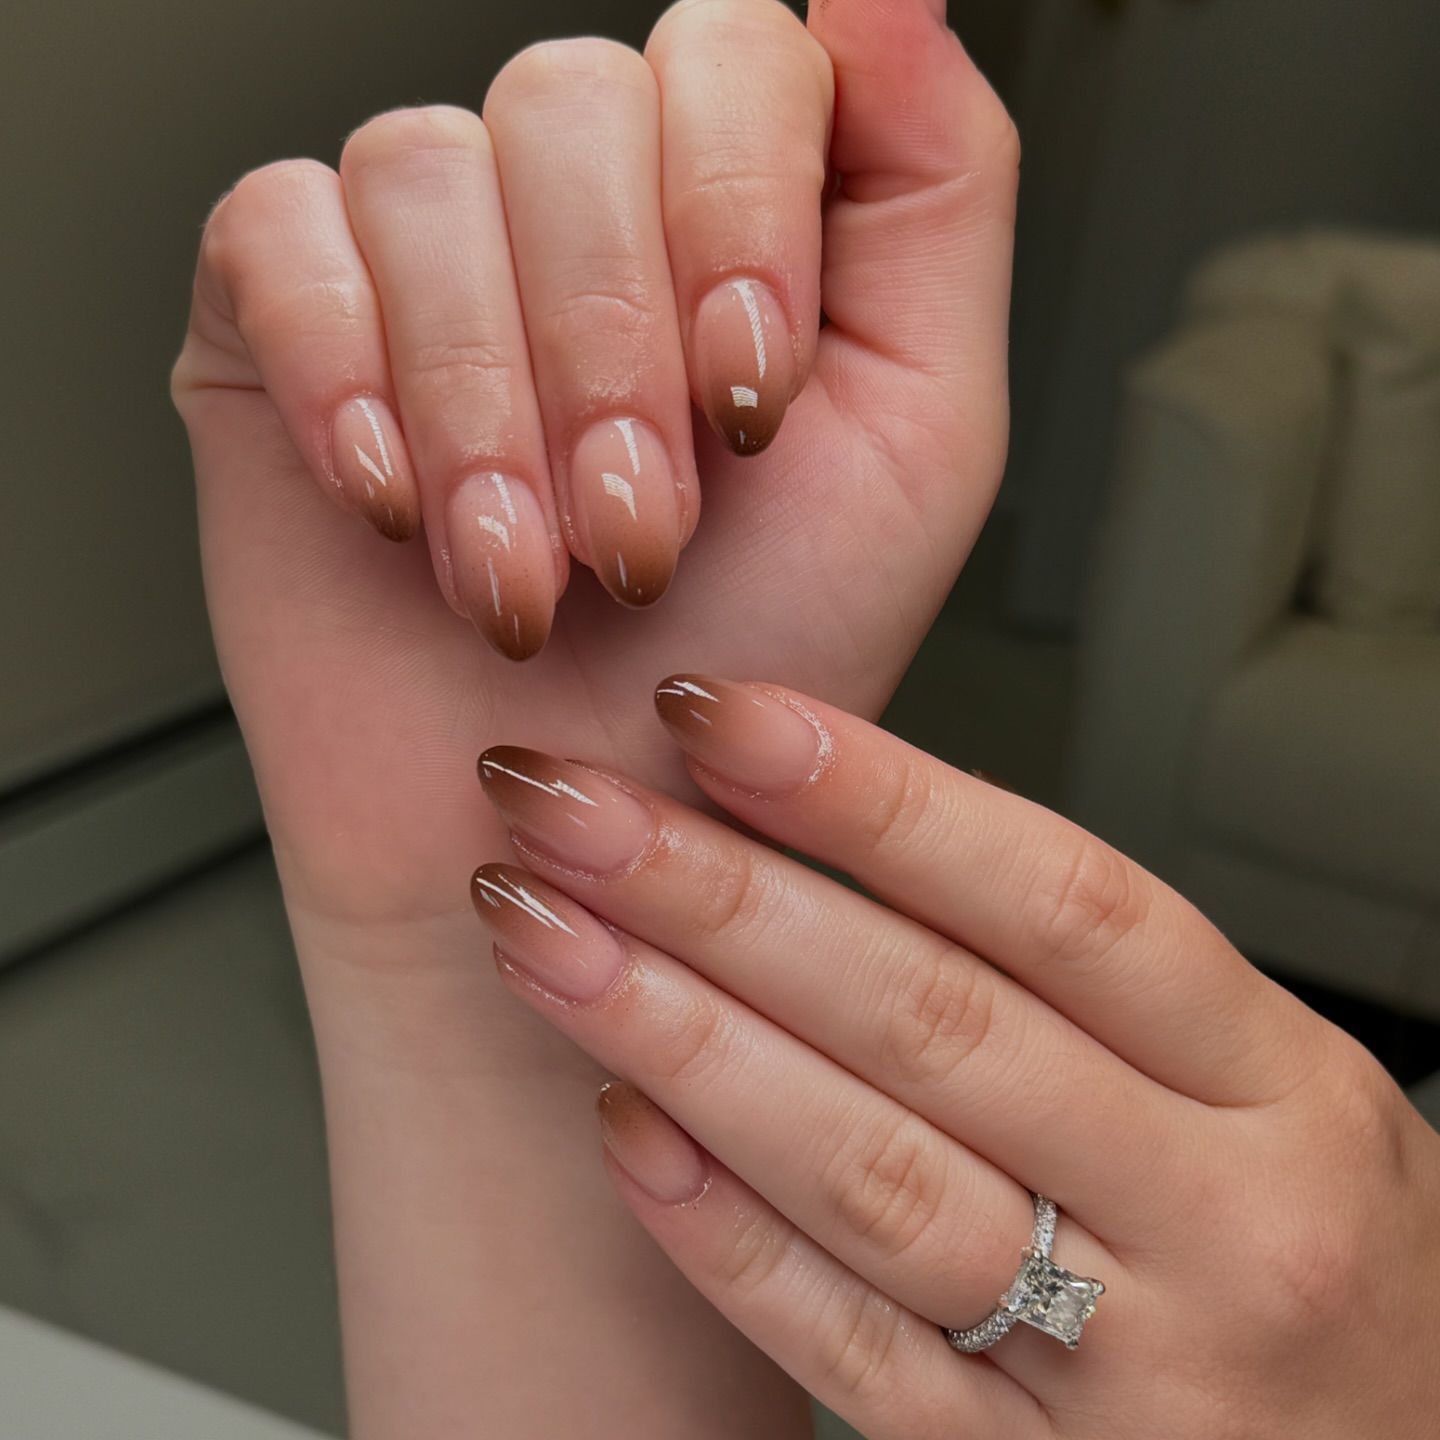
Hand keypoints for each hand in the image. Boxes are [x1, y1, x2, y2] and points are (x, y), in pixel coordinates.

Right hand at [169, 2, 1017, 1428]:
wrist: (581, 819)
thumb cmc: (755, 658)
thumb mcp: (921, 441)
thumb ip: (936, 198)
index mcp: (736, 215)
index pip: (735, 56)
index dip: (736, 213)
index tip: (748, 402)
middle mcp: (585, 212)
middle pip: (572, 103)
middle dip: (608, 354)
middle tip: (636, 535)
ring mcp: (433, 254)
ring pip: (426, 174)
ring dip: (489, 409)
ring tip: (524, 574)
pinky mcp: (288, 316)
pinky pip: (280, 232)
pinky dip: (348, 374)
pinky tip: (393, 501)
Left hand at [473, 676, 1439, 1439]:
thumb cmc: (1302, 1246)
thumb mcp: (1258, 1082)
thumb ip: (1085, 976)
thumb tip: (842, 828)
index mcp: (1275, 1083)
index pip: (1058, 899)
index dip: (873, 794)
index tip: (717, 714)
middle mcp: (1215, 1216)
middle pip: (931, 1020)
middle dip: (722, 897)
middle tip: (568, 805)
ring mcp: (1130, 1366)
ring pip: (869, 1175)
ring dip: (680, 1039)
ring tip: (542, 932)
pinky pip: (852, 1353)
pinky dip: (721, 1235)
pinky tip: (618, 1124)